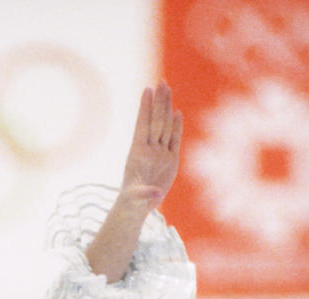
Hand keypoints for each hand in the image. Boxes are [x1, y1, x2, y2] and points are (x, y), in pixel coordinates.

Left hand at [119, 82, 182, 208]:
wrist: (137, 206)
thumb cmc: (131, 202)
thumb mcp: (135, 200)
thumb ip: (145, 195)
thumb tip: (156, 196)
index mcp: (137, 153)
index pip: (142, 126)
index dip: (145, 109)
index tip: (147, 90)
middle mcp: (149, 150)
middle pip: (156, 122)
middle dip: (159, 102)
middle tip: (162, 82)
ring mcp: (160, 154)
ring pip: (165, 126)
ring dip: (166, 108)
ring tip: (167, 89)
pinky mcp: (170, 160)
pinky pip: (174, 140)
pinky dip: (176, 127)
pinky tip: (177, 113)